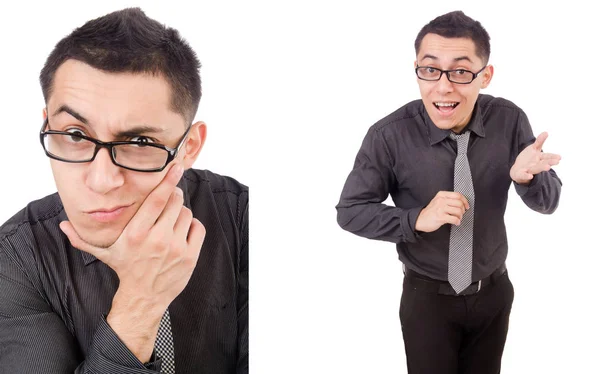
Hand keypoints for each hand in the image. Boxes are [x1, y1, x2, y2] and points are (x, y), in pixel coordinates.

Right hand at [59, 162, 205, 360]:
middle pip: (175, 202)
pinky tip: (182, 231)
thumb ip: (83, 238)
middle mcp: (157, 239)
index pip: (156, 200)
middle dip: (173, 196)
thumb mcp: (104, 253)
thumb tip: (62, 224)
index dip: (167, 181)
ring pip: (186, 213)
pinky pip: (198, 227)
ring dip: (181, 213)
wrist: (144, 298)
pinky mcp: (190, 256)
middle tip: (168, 200)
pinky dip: (192, 226)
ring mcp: (176, 248)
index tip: (176, 168)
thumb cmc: (125, 269)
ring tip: (171, 222)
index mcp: (136, 234)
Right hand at [415, 191, 469, 232]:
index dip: (465, 201)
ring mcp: (440, 208)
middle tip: (461, 214)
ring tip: (457, 218)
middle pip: (459, 203)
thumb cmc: (431, 212)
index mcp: (441, 195)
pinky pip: (454, 219)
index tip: (466, 206)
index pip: (458, 195)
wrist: (420, 219)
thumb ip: (448, 199)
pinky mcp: (440, 217)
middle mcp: (441, 200)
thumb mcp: (438, 201)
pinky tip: (456, 222)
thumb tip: (462, 203)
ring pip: (458, 211)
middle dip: (463, 210)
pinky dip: (457, 222)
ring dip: (460, 216)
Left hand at [510, 132, 560, 184]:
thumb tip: (546, 132)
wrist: (517, 170)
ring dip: (542, 168)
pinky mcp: (521, 174)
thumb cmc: (528, 159)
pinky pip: (524, 175)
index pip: (547, 157)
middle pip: (543, 163)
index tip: (559, 157)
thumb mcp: (533, 149)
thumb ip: (539, 142)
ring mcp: (529, 170)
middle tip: (557, 161)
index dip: (553, 157)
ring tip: (548, 167)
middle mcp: (536, 165)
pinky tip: (530, 176)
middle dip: (549, 162)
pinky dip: (526, 176)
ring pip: (536, 169)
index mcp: (540, 159)